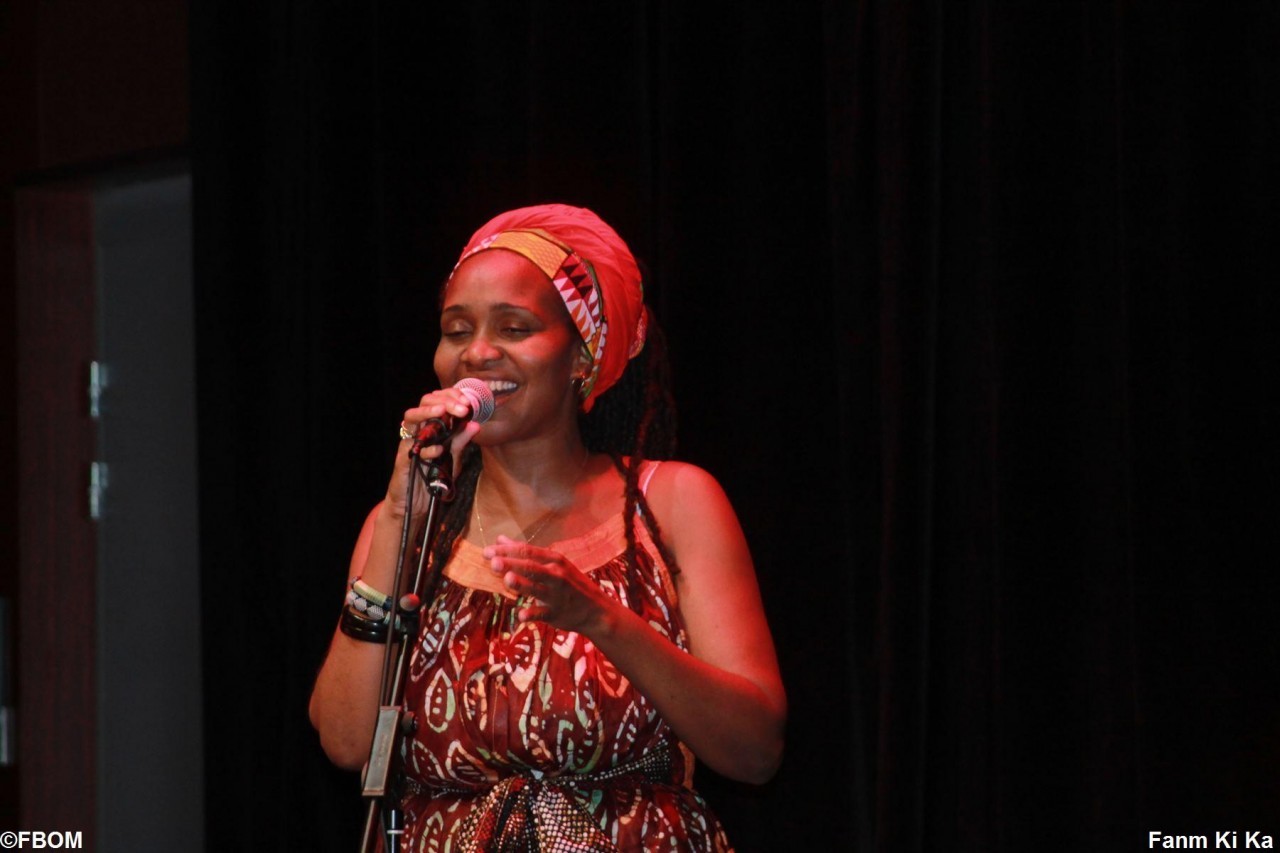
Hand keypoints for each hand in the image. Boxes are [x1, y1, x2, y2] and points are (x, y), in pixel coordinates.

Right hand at [386, 388, 482, 516]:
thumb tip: (475, 424)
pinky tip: (440, 450)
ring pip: (410, 417)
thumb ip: (461, 441)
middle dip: (444, 401)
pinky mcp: (402, 460)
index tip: (468, 402)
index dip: (451, 397)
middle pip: (424, 402)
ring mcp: (408, 443)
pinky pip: (412, 449)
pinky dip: (427, 449)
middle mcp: (418, 430)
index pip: (438, 401)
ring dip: (427, 412)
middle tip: (462, 407)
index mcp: (430, 425)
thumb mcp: (453, 458)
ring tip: (443, 411)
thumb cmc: (434, 478)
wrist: (417, 503)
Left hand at [485, 535, 613, 632]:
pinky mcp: (556, 613)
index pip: (528, 551)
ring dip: (522, 583)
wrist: (595, 610)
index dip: (506, 550)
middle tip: (492, 561)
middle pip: (531, 567)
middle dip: (512, 564)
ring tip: (507, 579)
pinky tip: (520, 615)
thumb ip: (526, 553)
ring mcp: (557, 595)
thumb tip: (500, 539)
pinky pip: (542, 613)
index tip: (487, 550)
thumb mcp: (553, 564)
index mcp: (554, 560)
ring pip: (537, 588)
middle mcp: (556, 575)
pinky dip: (532, 614)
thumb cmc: (569, 583)